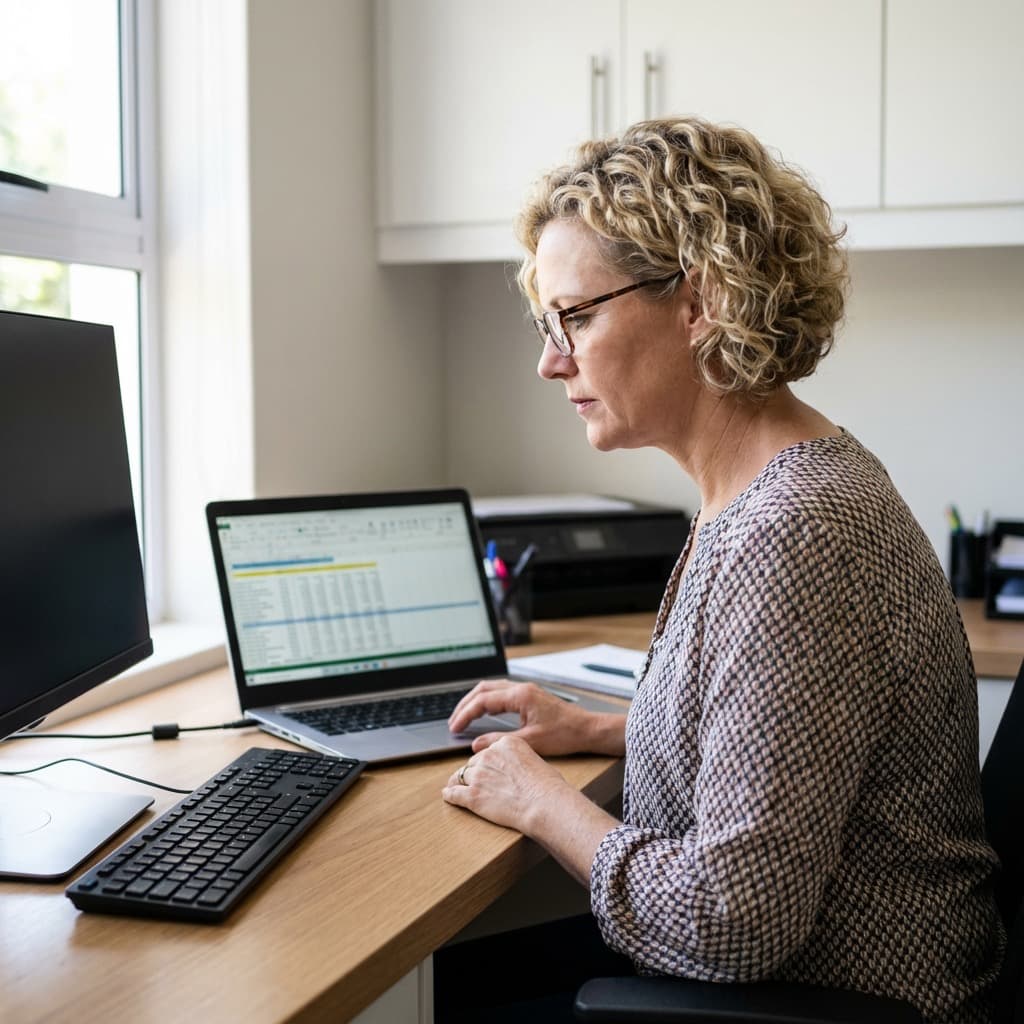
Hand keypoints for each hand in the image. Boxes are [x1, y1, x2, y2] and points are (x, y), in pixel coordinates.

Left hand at [442, 734, 572, 835]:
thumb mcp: (536, 761)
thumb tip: (519, 769)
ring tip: (455, 785)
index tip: (487, 767)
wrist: (545, 803)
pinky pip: (455, 793)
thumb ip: (520, 760)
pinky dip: (450, 794)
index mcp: (506, 744)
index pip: (489, 750)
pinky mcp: (472, 795)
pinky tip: (448, 795)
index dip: (488, 761)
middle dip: (476, 772)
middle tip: (480, 782)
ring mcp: (479, 775)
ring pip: (462, 775)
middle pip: (474, 762)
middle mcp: (489, 756)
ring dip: (460, 781)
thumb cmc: (548, 786)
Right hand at [448, 679, 610, 754]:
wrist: (587, 729)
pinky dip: (487, 702)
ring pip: (491, 689)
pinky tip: (483, 713)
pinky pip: (501, 694)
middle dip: (465, 705)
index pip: (483, 701)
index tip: (454, 727)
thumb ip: (500, 741)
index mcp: (520, 696)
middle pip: (483, 689)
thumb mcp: (530, 742)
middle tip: (453, 721)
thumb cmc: (565, 734)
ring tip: (463, 717)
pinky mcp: (529, 696)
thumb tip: (476, 744)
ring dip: (475, 701)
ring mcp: (525, 691)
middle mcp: (521, 688)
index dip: (466, 714)